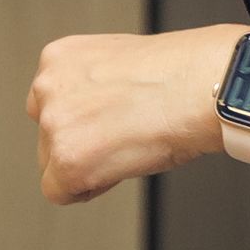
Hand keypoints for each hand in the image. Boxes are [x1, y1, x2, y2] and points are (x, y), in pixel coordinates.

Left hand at [30, 23, 242, 204]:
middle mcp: (48, 86)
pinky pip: (60, 193)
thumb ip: (92, 85)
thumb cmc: (181, 73)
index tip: (107, 122)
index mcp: (60, 57)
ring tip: (128, 146)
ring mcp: (54, 123)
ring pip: (53, 165)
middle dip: (82, 142)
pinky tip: (119, 167)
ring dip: (87, 165)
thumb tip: (95, 113)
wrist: (201, 87)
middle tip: (122, 136)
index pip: (49, 104)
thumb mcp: (120, 62)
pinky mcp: (67, 160)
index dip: (83, 120)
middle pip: (48, 136)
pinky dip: (89, 189)